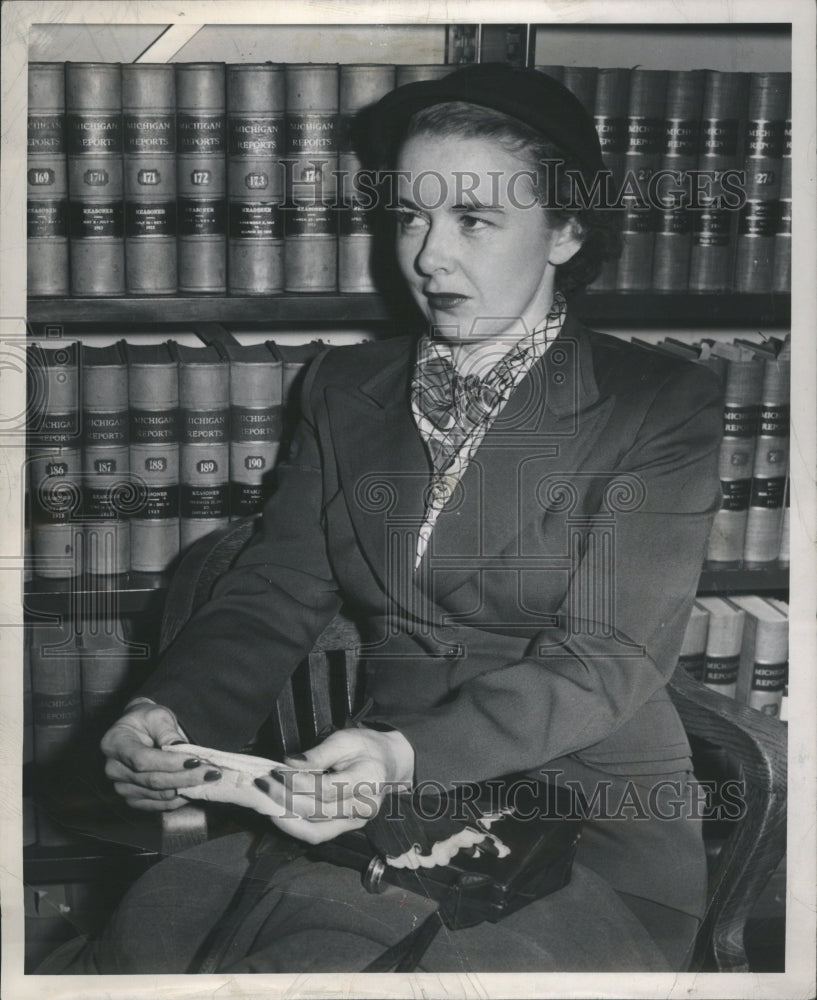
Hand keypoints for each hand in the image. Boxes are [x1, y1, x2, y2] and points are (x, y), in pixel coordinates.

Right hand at [100, 701, 223, 811]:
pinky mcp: (134, 799)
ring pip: (159, 794)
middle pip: (153, 780)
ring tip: (208, 779)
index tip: (196, 761)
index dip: (170, 763)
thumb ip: (168, 733)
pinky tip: (196, 788)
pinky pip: (159, 804)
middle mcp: (113, 769)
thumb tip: (181, 751)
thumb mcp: (158, 716)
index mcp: (114, 744)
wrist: (138, 730)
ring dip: (187, 789)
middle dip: (186, 777)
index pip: (142, 760)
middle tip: (212, 772)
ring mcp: (122, 787)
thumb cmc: (147, 720)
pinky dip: (180, 798)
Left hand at [253, 726, 414, 844]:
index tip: (276, 770)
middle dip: (285, 798)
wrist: (388, 763)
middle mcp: (363, 808)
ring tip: (264, 801)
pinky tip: (277, 813)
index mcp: (369, 780)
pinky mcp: (345, 829)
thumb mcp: (345, 740)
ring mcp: (355, 823)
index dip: (298, 782)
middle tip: (263, 783)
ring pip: (315, 830)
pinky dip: (294, 827)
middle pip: (318, 811)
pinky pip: (317, 834)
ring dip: (285, 817)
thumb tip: (289, 764)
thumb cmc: (366, 748)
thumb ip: (318, 754)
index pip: (327, 789)